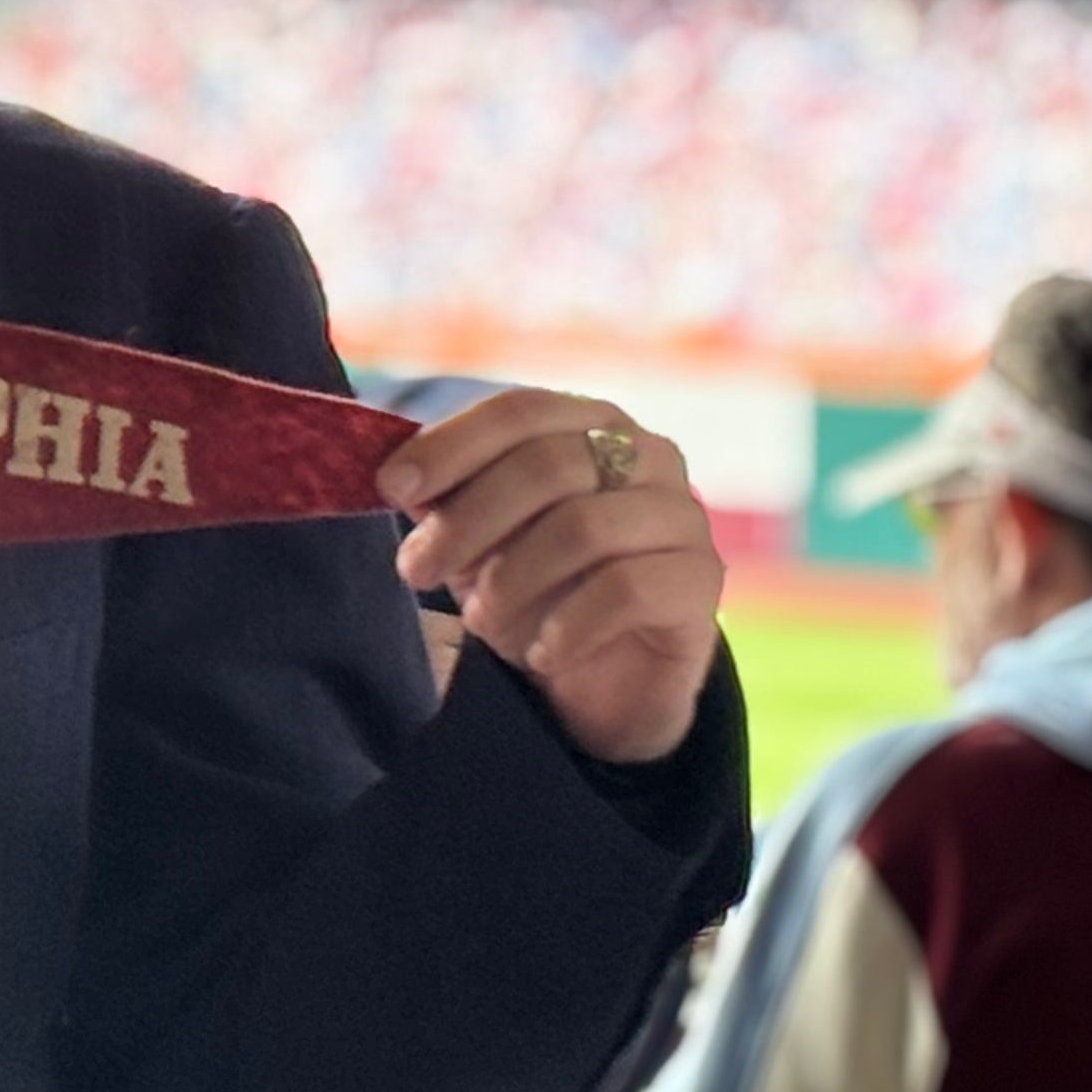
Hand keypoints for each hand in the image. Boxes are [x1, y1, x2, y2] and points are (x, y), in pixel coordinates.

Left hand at [383, 389, 721, 764]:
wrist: (605, 680)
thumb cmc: (533, 588)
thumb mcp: (478, 538)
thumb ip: (446, 498)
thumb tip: (391, 474)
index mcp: (592, 423)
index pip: (519, 411)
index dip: (449, 445)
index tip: (390, 489)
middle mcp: (649, 456)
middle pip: (548, 465)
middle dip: (467, 521)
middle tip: (415, 570)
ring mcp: (683, 517)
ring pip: (582, 529)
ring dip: (511, 581)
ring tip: (480, 623)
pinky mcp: (702, 581)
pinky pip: (626, 590)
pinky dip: (567, 627)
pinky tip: (540, 655)